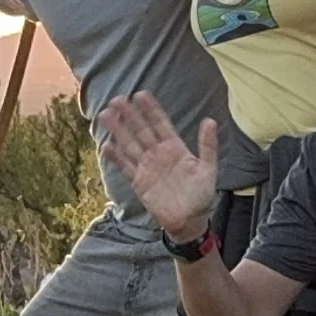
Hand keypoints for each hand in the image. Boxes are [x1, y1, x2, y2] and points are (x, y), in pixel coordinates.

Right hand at [91, 94, 219, 245]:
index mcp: (175, 148)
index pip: (160, 123)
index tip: (140, 94)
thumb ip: (208, 145)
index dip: (151, 109)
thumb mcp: (208, 168)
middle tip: (117, 99)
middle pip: (141, 130)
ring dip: (118, 130)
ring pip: (130, 144)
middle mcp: (158, 154)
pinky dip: (116, 157)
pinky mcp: (139, 182)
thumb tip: (210, 120)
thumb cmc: (201, 195)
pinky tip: (106, 146)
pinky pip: (125, 167)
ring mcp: (147, 167)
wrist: (189, 221)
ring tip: (106, 115)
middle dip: (129, 115)